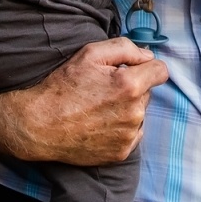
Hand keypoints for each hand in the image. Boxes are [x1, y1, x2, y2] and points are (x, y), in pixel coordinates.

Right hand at [0, 38, 168, 163]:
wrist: (40, 125)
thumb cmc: (63, 87)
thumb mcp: (90, 54)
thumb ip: (125, 48)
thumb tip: (149, 56)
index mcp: (130, 85)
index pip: (161, 71)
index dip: (147, 66)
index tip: (133, 69)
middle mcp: (135, 112)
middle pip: (147, 92)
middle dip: (132, 87)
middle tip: (103, 89)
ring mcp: (129, 135)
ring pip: (139, 114)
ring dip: (126, 108)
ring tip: (98, 108)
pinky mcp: (122, 152)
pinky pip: (132, 134)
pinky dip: (120, 128)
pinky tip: (99, 124)